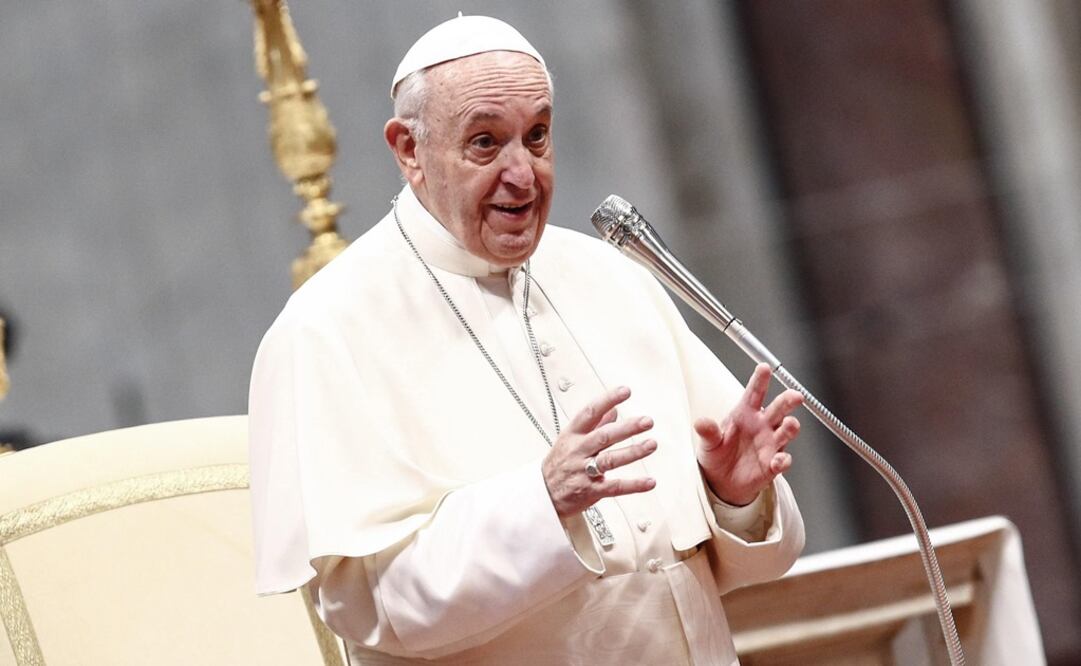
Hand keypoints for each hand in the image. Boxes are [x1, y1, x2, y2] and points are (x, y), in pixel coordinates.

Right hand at [542, 386, 657, 517]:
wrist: (542, 495)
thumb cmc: (559, 464)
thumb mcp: (571, 439)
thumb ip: (595, 425)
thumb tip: (614, 410)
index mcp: (572, 435)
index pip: (590, 413)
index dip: (607, 400)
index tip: (625, 391)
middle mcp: (578, 451)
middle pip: (604, 437)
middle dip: (627, 428)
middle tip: (646, 421)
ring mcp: (584, 472)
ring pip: (610, 460)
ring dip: (633, 452)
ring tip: (651, 445)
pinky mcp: (591, 491)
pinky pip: (615, 487)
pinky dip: (633, 485)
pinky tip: (649, 481)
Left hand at [696, 364, 802, 505]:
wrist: (721, 480)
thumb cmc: (717, 453)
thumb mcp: (709, 442)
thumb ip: (708, 432)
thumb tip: (700, 422)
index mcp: (746, 413)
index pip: (755, 393)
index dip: (760, 380)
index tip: (764, 367)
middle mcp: (762, 425)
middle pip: (779, 408)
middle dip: (788, 400)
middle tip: (795, 395)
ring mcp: (770, 444)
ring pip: (786, 431)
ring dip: (790, 427)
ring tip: (790, 424)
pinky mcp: (772, 464)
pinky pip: (782, 460)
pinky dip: (782, 460)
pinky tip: (778, 461)